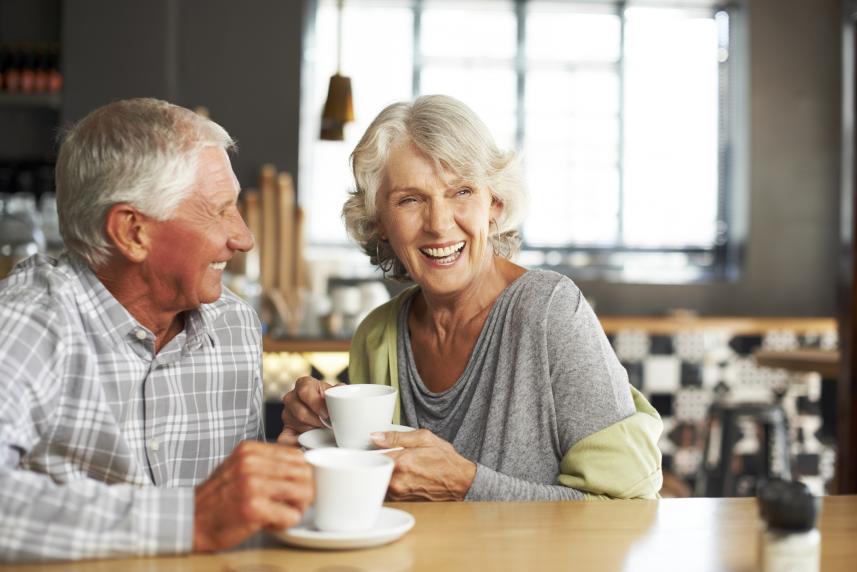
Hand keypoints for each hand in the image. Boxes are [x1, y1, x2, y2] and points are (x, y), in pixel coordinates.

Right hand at [193, 441, 313, 551]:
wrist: (190, 520)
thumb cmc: (218, 497)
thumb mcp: (240, 467)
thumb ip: (267, 463)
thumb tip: (303, 466)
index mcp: (250, 449)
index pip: (297, 455)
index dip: (302, 474)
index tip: (295, 487)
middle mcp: (251, 463)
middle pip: (304, 472)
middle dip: (305, 491)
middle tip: (291, 504)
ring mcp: (252, 484)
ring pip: (304, 492)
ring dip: (297, 507)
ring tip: (280, 512)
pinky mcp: (253, 508)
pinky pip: (291, 516)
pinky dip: (285, 523)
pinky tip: (270, 523)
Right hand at [278, 376, 335, 443]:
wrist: (326, 412)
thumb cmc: (330, 400)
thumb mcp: (334, 392)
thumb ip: (338, 390)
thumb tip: (341, 389)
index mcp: (304, 384)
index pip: (304, 391)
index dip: (316, 404)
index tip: (326, 413)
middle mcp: (291, 397)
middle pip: (300, 412)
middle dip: (317, 421)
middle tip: (328, 425)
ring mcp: (287, 413)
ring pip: (297, 425)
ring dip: (312, 430)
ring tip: (322, 430)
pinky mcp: (286, 429)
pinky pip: (286, 439)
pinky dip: (298, 443)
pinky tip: (309, 442)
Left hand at [371, 429, 476, 500]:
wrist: (461, 482)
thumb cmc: (445, 460)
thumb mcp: (424, 438)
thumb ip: (396, 436)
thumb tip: (375, 436)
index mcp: (400, 462)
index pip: (371, 456)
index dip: (369, 451)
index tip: (370, 448)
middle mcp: (397, 481)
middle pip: (373, 469)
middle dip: (375, 462)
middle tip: (383, 455)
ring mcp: (399, 493)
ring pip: (379, 480)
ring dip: (382, 472)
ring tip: (396, 465)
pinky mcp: (402, 501)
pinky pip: (387, 489)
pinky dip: (390, 481)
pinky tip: (402, 475)